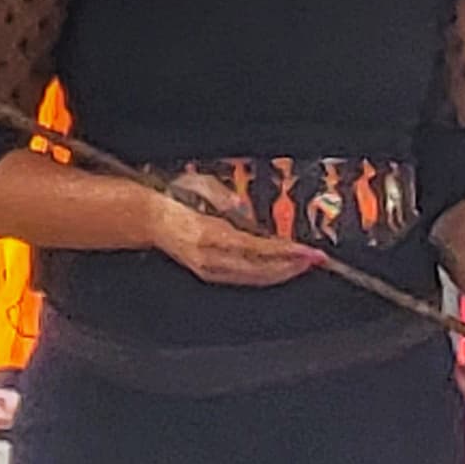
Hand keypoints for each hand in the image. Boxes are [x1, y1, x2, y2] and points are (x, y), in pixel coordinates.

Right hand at [142, 170, 318, 289]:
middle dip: (290, 265)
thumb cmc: (174, 200)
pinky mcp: (212, 274)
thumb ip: (224, 196)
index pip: (256, 247)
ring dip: (282, 272)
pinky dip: (266, 275)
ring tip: (303, 264)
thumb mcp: (201, 184)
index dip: (284, 251)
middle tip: (314, 260)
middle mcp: (211, 257)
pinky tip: (280, 269)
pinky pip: (245, 279)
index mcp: (209, 234)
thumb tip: (243, 209)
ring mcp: (211, 269)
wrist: (150, 219)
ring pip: (254, 278)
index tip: (306, 251)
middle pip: (260, 268)